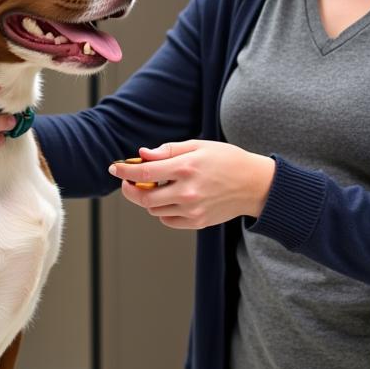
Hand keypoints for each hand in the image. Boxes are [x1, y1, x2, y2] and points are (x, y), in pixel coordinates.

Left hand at [108, 140, 274, 229]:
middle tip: (129, 182)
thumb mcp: (198, 146)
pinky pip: (167, 220)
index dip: (124, 171)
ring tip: (159, 186)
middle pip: (144, 197)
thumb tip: (142, 155)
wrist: (254, 184)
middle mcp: (187, 191)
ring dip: (149, 198)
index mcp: (186, 168)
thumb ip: (168, 150)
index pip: (144, 173)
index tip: (115, 168)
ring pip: (154, 209)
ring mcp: (192, 209)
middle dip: (131, 189)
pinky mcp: (197, 222)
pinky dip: (162, 210)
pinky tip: (171, 198)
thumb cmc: (226, 160)